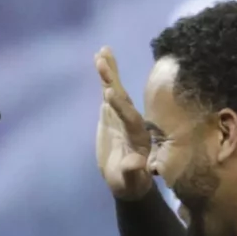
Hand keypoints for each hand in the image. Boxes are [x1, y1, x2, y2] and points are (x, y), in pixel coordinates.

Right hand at [94, 48, 151, 199]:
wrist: (128, 179)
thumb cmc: (130, 182)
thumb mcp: (131, 180)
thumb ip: (133, 171)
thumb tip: (136, 163)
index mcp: (137, 135)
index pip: (129, 117)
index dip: (120, 106)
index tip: (110, 92)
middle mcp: (131, 119)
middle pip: (123, 97)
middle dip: (113, 80)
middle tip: (103, 63)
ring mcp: (121, 114)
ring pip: (116, 89)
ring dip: (109, 71)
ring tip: (101, 53)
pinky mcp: (112, 112)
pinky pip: (109, 90)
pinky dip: (105, 76)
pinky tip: (100, 59)